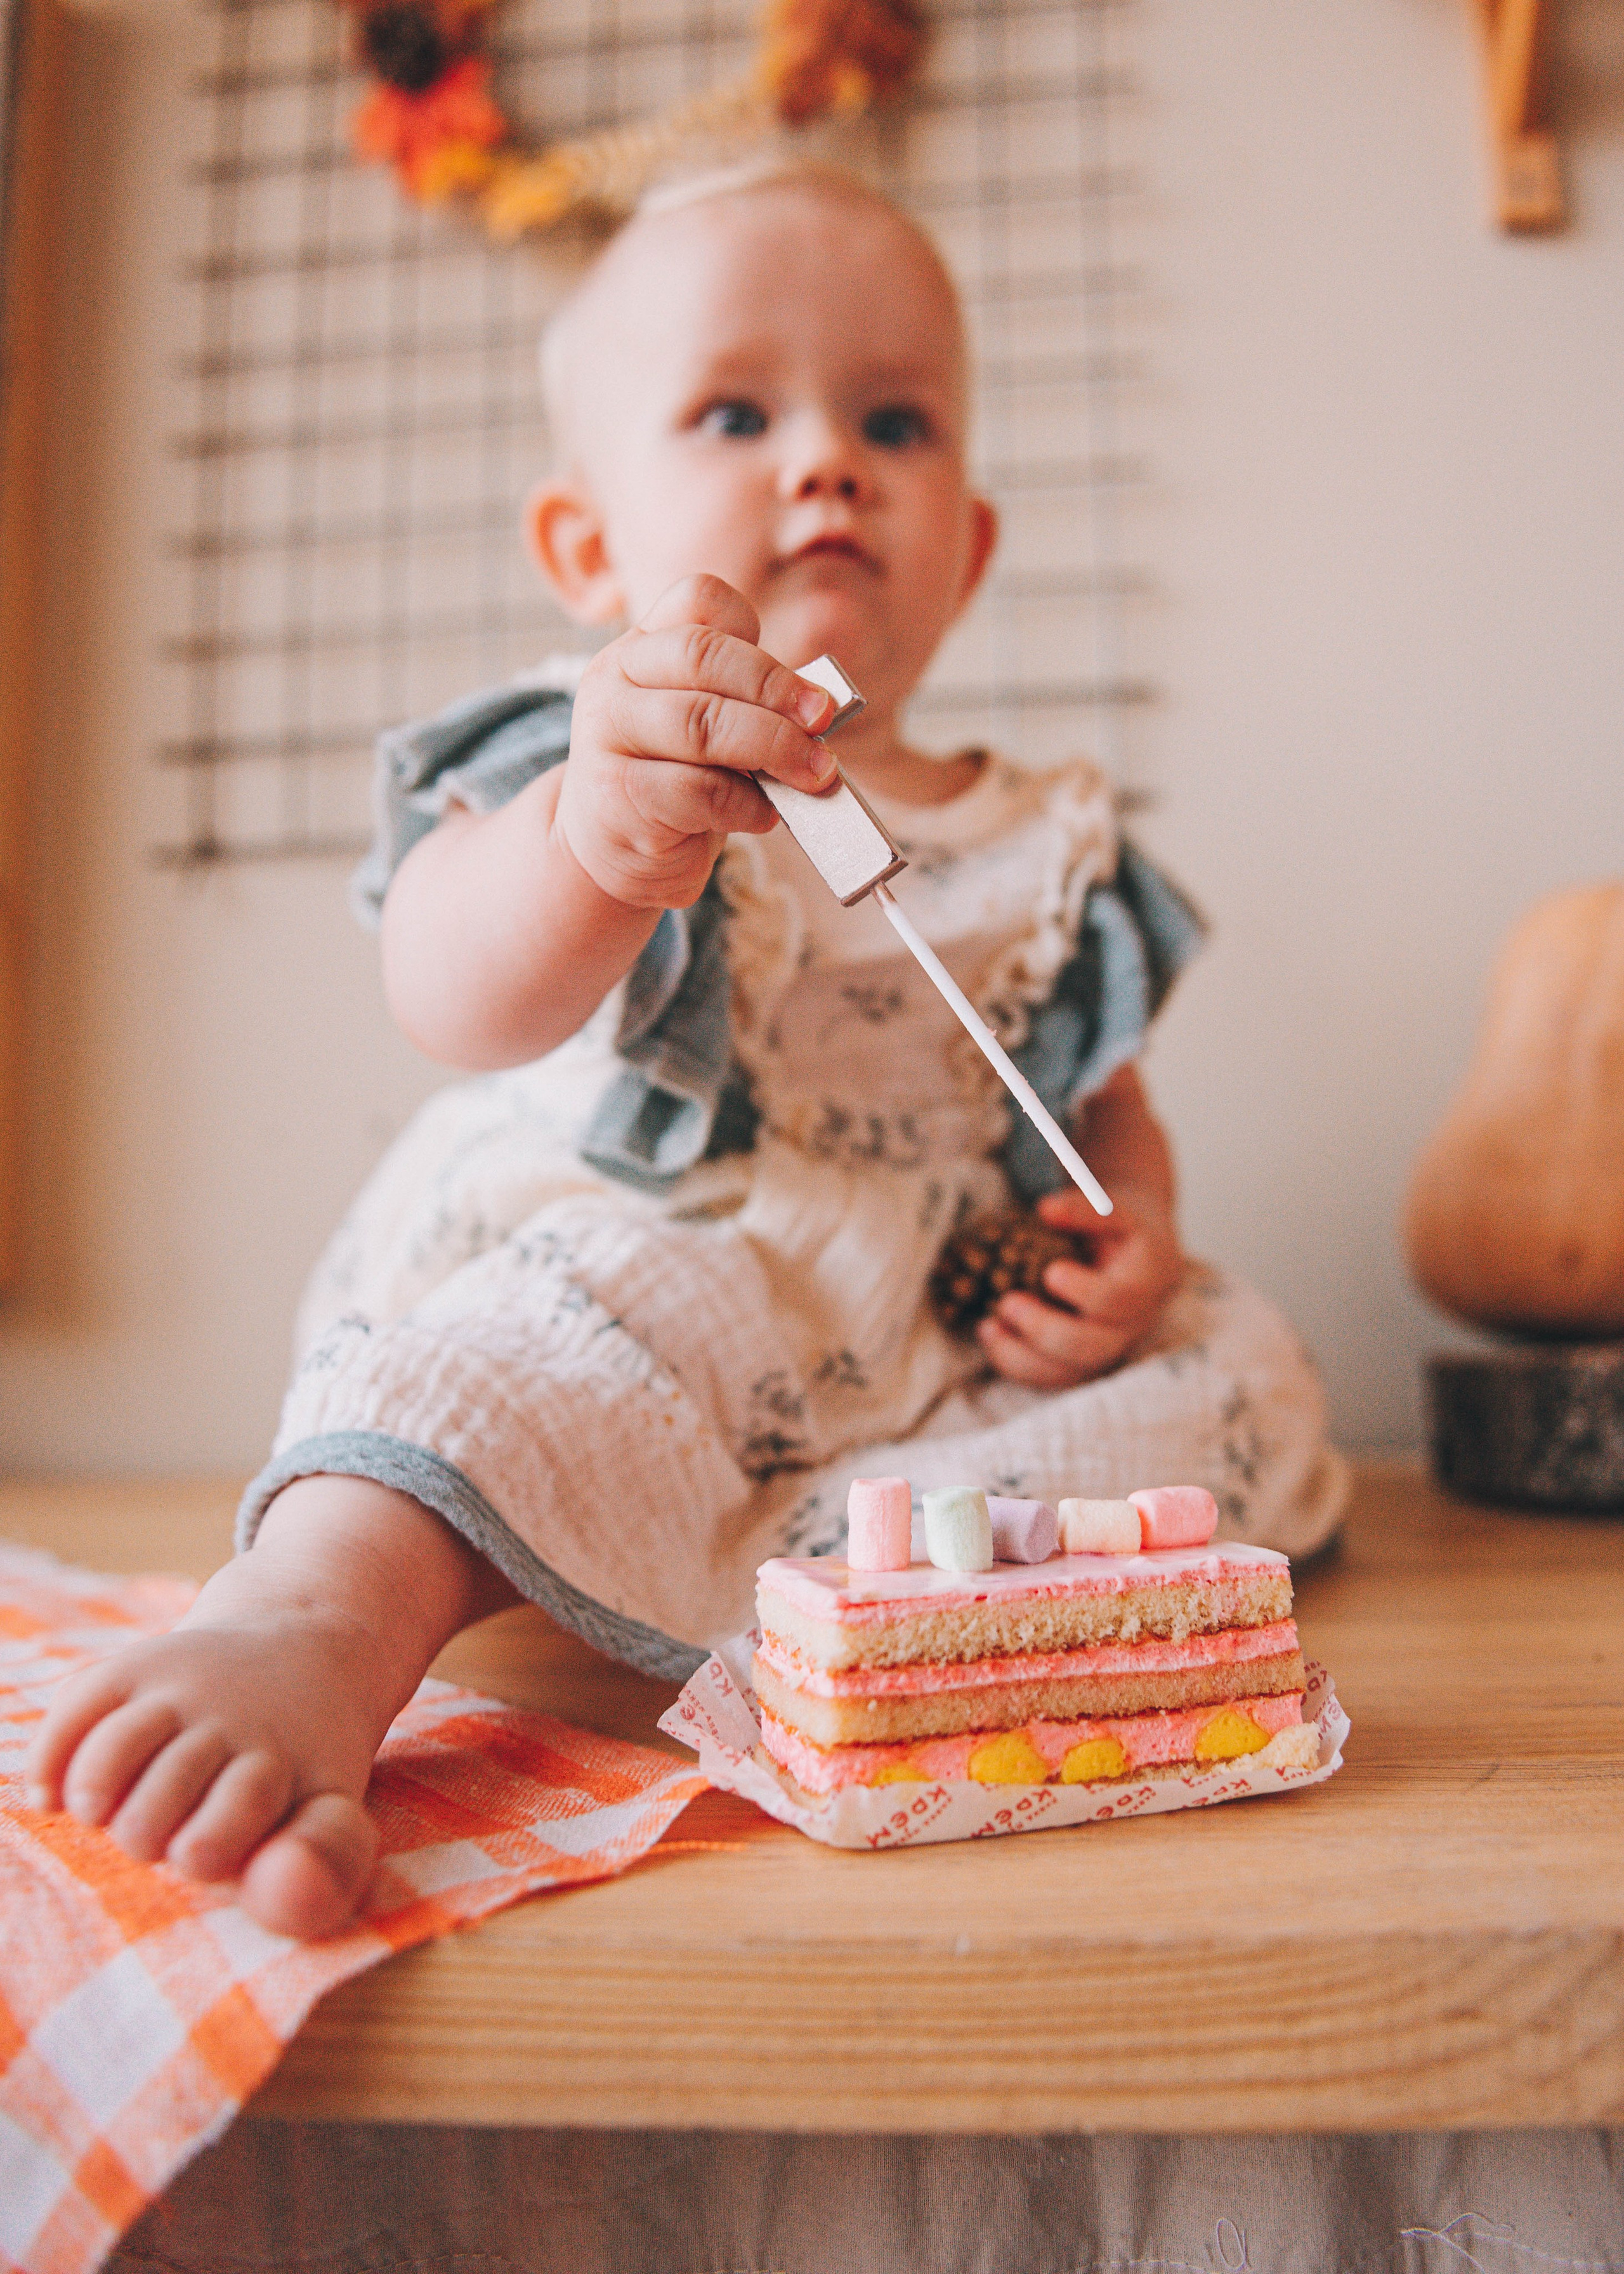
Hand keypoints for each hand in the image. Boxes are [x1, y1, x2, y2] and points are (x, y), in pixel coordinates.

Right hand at [555, 573, 839, 908]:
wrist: (613, 853)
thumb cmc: (674, 782)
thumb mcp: (705, 726)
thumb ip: (745, 702)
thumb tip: (819, 708)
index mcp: (641, 646)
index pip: (697, 598)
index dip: (751, 624)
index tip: (794, 673)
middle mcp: (613, 677)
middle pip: (702, 655)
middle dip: (776, 688)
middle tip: (824, 719)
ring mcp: (605, 734)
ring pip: (702, 724)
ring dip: (774, 748)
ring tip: (815, 775)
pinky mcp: (615, 794)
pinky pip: (698, 791)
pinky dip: (747, 804)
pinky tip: (764, 814)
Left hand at [976, 1183, 1183, 1389]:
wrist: (1139, 1253)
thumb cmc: (1120, 1225)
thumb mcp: (1112, 1205)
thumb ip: (1084, 1208)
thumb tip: (1047, 1210)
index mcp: (1147, 1281)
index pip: (1120, 1299)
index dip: (1085, 1292)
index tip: (1051, 1273)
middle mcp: (1133, 1324)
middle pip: (1094, 1347)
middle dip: (1045, 1330)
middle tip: (1007, 1303)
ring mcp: (1111, 1348)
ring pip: (1071, 1372)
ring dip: (1023, 1355)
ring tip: (987, 1326)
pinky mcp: (1086, 1362)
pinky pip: (1053, 1377)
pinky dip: (1016, 1362)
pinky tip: (990, 1334)